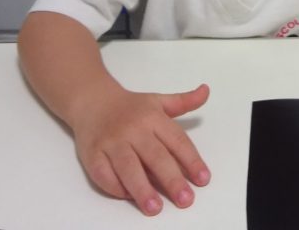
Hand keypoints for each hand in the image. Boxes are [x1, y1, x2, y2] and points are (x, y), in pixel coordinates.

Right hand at [70, 84, 209, 215]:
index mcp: (153, 117)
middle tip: (185, 199)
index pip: (177, 141)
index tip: (203, 179)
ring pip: (128, 167)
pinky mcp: (92, 154)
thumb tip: (206, 91)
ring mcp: (111, 142)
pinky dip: (116, 187)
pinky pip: (103, 174)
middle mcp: (133, 130)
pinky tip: (129, 197)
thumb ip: (184, 102)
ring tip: (155, 208)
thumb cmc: (130, 107)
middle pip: (155, 157)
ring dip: (142, 189)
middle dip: (171, 179)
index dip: (192, 160)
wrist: (93, 100)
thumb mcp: (159, 101)